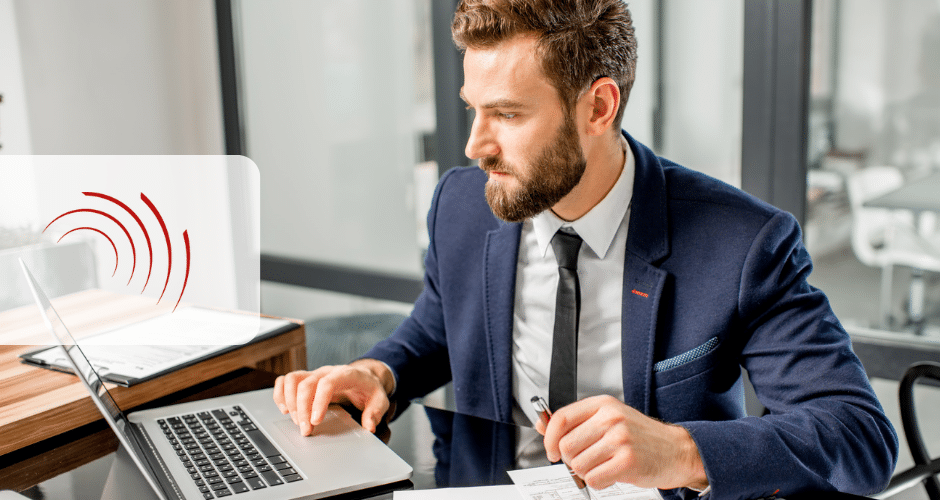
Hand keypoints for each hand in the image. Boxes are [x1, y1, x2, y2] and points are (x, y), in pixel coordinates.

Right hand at [272, 359, 393, 435]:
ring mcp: (314, 374)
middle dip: (302, 409)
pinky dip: (280, 394)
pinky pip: (285, 380)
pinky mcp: (306, 379)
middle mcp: (326, 372)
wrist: (363, 376)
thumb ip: (376, 412)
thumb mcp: (380, 399)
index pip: (327, 383)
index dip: (318, 402)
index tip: (316, 421)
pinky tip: (285, 410)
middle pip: (306, 384)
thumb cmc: (369, 388)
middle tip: (306, 430)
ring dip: (289, 402)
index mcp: (345, 374)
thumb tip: (369, 426)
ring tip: (296, 421)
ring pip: (292, 379)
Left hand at [535, 395, 707, 490]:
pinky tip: (611, 474)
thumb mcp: (608, 419)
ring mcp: (620, 439)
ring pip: (578, 465)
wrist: (676, 450)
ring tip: (604, 465)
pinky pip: (594, 479)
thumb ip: (576, 422)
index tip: (551, 450)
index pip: (561, 418)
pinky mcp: (627, 462)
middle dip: (572, 459)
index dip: (549, 438)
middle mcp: (610, 419)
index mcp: (603, 405)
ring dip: (587, 472)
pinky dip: (598, 482)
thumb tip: (542, 425)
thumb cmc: (641, 436)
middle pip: (566, 446)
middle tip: (588, 459)